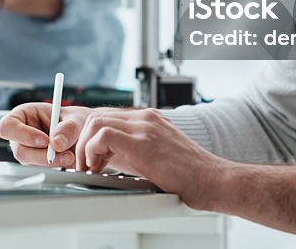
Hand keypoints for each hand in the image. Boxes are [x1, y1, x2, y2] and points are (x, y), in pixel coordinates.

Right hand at [0, 102, 93, 168]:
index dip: (22, 134)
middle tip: (62, 153)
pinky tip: (67, 160)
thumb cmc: (74, 121)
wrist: (83, 135)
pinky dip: (54, 167)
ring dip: (50, 162)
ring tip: (69, 156)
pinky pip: (40, 170)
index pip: (8, 126)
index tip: (44, 140)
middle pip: (19, 150)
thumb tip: (56, 142)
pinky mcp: (36, 164)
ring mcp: (27, 151)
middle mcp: (21, 134)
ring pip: (29, 163)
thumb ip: (68, 128)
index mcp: (23, 115)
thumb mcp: (75, 118)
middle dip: (41, 155)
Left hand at [74, 108, 223, 208]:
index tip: (88, 156)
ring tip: (89, 167)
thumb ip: (130, 150)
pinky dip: (92, 151)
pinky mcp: (143, 142)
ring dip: (85, 146)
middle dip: (83, 141)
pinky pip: (103, 135)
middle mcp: (146, 117)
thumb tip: (103, 157)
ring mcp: (145, 126)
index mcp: (149, 118)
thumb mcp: (154, 155)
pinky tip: (98, 168)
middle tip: (84, 164)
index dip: (91, 136)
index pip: (107, 115)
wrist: (212, 180)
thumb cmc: (188, 174)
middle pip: (98, 115)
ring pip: (96, 122)